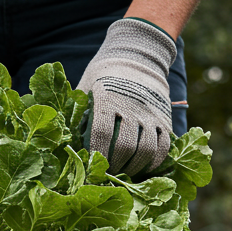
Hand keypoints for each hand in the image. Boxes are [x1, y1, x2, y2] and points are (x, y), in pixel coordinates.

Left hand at [77, 18, 178, 176]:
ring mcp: (149, 113)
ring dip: (134, 167)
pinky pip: (163, 145)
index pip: (101, 133)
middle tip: (108, 175)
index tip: (91, 167)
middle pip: (124, 146)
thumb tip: (67, 142)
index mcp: (107, 99)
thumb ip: (78, 113)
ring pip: (145, 149)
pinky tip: (144, 168)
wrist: (137, 54)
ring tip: (124, 174)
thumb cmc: (104, 75)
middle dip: (115, 166)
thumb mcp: (86, 87)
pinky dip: (154, 161)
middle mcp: (130, 106)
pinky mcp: (164, 117)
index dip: (96, 155)